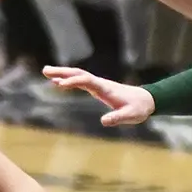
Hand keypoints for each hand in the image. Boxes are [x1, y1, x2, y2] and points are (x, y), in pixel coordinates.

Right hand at [41, 66, 155, 125]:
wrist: (146, 100)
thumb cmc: (138, 108)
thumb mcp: (130, 116)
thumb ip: (117, 118)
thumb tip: (103, 121)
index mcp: (106, 89)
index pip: (87, 81)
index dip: (73, 81)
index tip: (60, 84)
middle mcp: (100, 83)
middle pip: (79, 73)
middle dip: (62, 71)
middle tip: (45, 70)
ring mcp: (98, 84)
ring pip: (78, 75)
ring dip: (62, 73)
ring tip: (46, 72)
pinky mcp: (98, 88)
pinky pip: (81, 81)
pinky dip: (69, 79)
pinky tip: (58, 82)